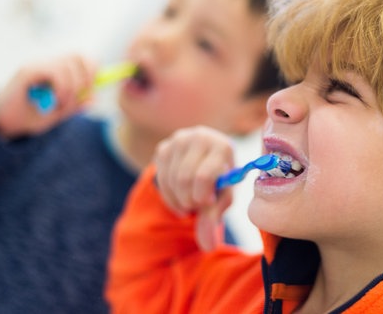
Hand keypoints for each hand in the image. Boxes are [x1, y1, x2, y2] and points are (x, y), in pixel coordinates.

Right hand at [0, 53, 97, 138]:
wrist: (2, 124)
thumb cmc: (29, 117)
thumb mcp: (58, 113)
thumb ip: (75, 105)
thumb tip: (94, 98)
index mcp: (56, 69)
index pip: (81, 58)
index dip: (92, 70)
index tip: (92, 90)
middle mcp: (47, 63)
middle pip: (78, 55)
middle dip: (87, 76)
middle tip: (82, 95)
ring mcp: (37, 65)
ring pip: (68, 65)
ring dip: (72, 88)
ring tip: (62, 104)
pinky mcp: (28, 70)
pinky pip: (55, 72)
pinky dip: (61, 88)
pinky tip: (53, 101)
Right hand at [154, 125, 235, 250]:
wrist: (204, 164)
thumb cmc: (218, 182)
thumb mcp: (221, 199)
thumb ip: (213, 218)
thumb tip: (208, 246)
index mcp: (222, 146)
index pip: (204, 175)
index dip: (202, 196)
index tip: (206, 201)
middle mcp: (201, 136)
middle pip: (184, 179)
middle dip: (188, 200)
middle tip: (195, 204)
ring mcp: (180, 139)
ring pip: (170, 180)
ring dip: (178, 199)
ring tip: (189, 200)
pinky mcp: (164, 146)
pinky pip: (160, 177)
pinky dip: (169, 194)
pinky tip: (178, 194)